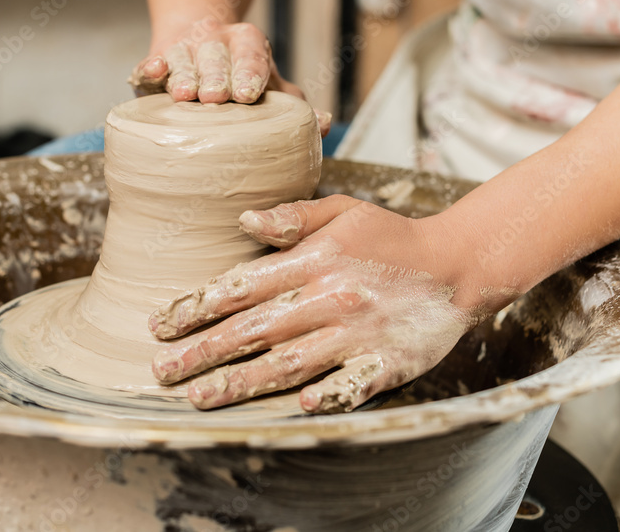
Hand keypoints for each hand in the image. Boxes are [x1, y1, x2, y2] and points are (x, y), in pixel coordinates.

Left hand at [147, 195, 486, 412]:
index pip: (242, 286)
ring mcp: (358, 333)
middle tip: (161, 371)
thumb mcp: (344, 210)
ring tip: (199, 396)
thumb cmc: (392, 236)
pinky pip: (349, 386)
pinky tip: (295, 408)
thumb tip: (243, 220)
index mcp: (315, 260)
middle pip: (254, 331)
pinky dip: (323, 396)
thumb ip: (293, 217)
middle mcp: (329, 297)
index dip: (197, 306)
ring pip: (289, 363)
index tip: (160, 324)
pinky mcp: (386, 362)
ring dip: (241, 383)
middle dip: (202, 352)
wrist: (459, 262)